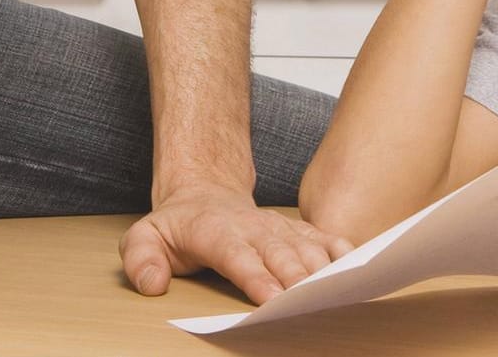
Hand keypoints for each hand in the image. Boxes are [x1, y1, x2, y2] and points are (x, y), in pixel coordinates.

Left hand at [119, 183, 355, 304]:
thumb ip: (141, 258)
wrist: (205, 195)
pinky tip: (357, 267)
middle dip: (297, 277)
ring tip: (339, 289)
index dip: (256, 276)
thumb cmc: (178, 226)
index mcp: (216, 231)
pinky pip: (325, 238)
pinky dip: (342, 251)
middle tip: (311, 301)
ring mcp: (279, 227)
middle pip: (280, 253)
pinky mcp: (297, 230)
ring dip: (324, 268)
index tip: (272, 298)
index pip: (237, 255)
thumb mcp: (145, 236)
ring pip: (307, 246)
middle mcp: (253, 228)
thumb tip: (152, 284)